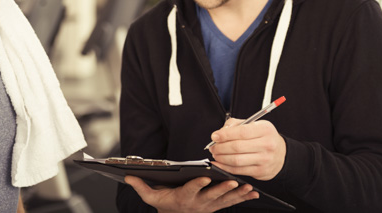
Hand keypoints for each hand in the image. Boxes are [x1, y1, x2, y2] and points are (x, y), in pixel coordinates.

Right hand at [124, 175, 257, 212]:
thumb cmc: (165, 205)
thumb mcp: (151, 197)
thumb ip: (141, 187)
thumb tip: (128, 175)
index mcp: (183, 198)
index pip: (191, 190)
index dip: (198, 184)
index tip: (205, 177)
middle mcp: (198, 203)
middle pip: (212, 196)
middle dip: (223, 189)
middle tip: (233, 181)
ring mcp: (209, 206)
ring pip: (225, 200)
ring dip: (237, 194)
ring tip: (248, 187)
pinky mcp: (217, 207)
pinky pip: (231, 203)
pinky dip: (242, 198)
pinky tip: (253, 193)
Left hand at [208, 118, 285, 180]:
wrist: (281, 154)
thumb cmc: (263, 137)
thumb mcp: (254, 125)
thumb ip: (236, 125)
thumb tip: (220, 132)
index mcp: (265, 129)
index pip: (241, 132)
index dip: (225, 134)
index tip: (214, 136)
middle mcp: (267, 144)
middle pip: (237, 147)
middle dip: (220, 147)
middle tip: (212, 147)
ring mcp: (265, 159)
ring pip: (236, 160)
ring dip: (221, 158)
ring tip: (215, 154)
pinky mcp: (260, 171)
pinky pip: (238, 170)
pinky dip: (225, 167)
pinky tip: (219, 163)